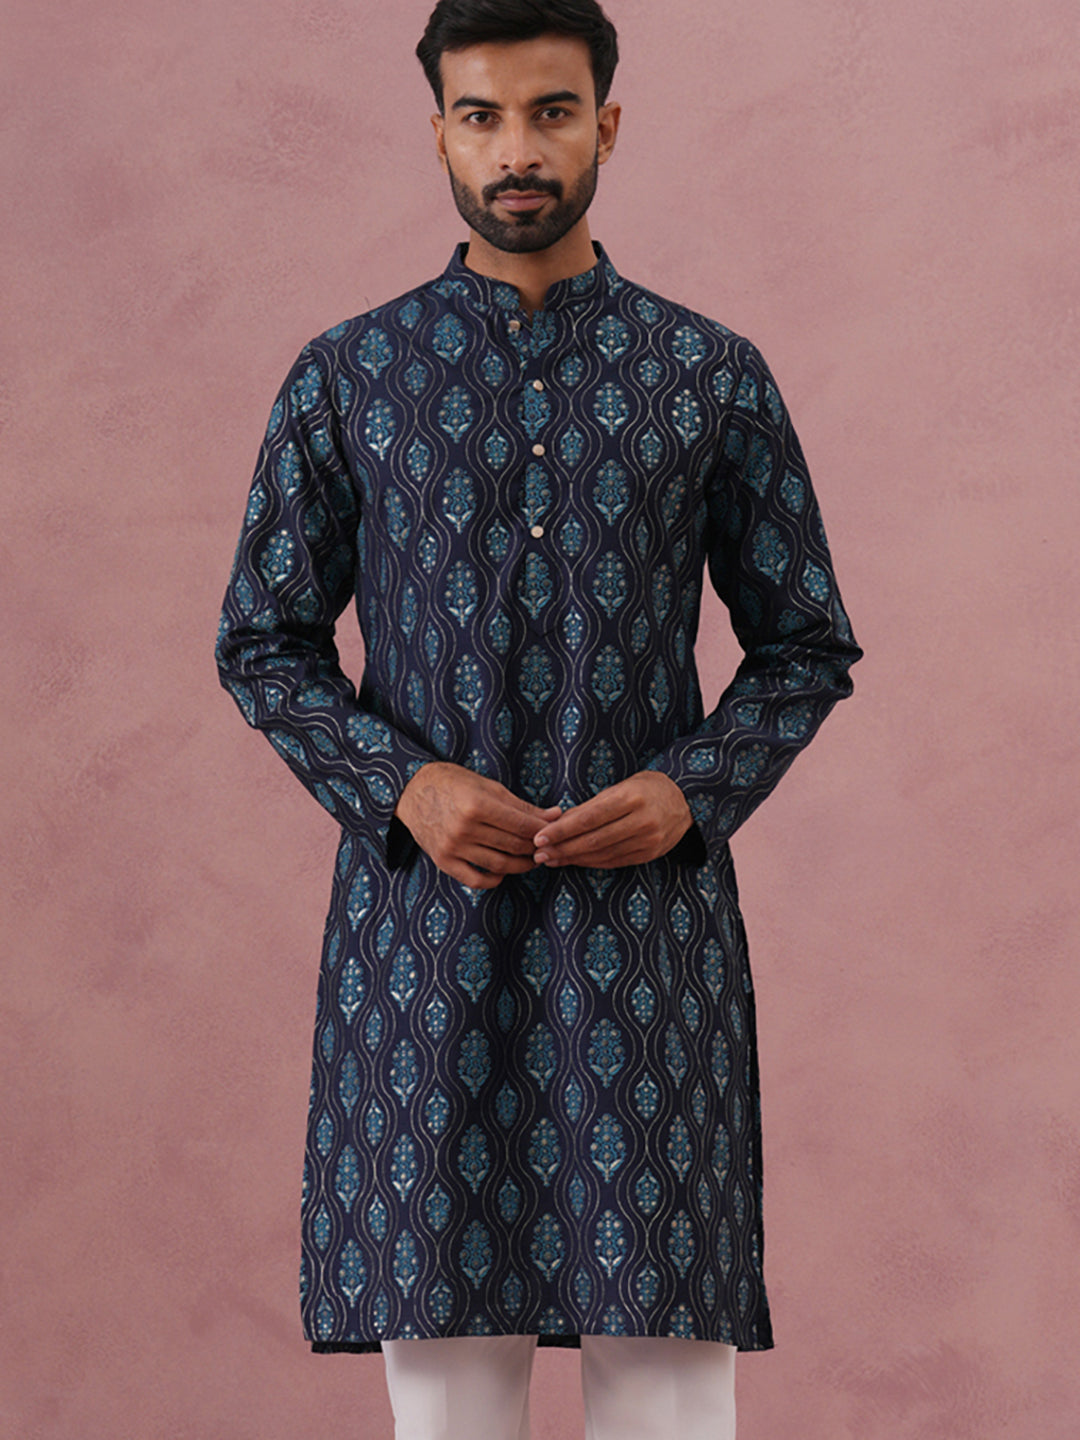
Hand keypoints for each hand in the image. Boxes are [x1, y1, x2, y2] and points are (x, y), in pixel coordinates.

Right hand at [395, 762, 561, 888]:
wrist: (412, 791)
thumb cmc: (454, 783)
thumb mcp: (488, 787)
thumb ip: (521, 806)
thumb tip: (555, 815)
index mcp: (476, 805)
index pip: (521, 826)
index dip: (543, 831)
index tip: (554, 831)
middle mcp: (464, 829)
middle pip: (513, 846)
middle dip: (535, 847)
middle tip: (545, 846)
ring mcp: (453, 847)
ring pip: (499, 865)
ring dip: (521, 865)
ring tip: (530, 858)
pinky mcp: (444, 861)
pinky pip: (476, 880)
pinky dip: (495, 879)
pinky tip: (503, 871)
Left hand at [531, 771, 691, 868]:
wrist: (685, 799)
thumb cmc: (646, 788)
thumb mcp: (620, 787)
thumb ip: (591, 806)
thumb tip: (558, 822)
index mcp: (631, 798)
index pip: (589, 818)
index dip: (562, 830)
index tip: (540, 837)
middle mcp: (641, 821)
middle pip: (593, 840)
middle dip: (562, 849)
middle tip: (539, 854)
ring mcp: (648, 840)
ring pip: (602, 854)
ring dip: (573, 859)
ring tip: (551, 859)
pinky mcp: (650, 854)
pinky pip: (614, 861)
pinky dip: (591, 863)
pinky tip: (574, 861)